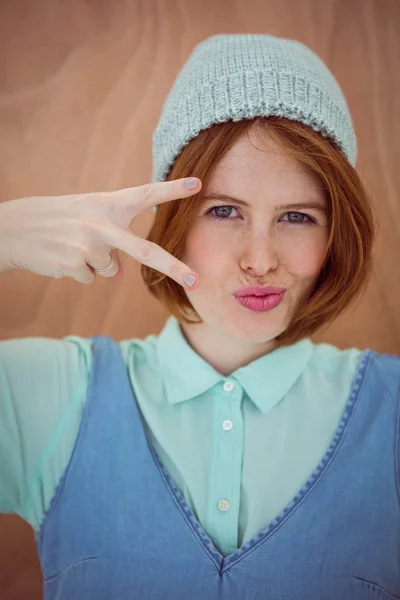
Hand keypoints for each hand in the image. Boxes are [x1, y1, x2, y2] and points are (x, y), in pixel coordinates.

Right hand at [0, 178, 200, 288]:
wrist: (15, 227)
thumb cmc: (59, 219)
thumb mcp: (88, 218)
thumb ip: (112, 239)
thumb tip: (120, 273)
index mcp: (109, 204)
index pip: (146, 194)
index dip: (172, 189)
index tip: (198, 184)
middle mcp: (103, 223)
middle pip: (146, 251)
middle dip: (173, 268)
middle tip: (196, 282)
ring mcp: (89, 244)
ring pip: (110, 270)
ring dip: (94, 264)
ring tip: (71, 246)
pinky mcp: (75, 264)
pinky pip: (91, 278)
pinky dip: (79, 272)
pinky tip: (62, 256)